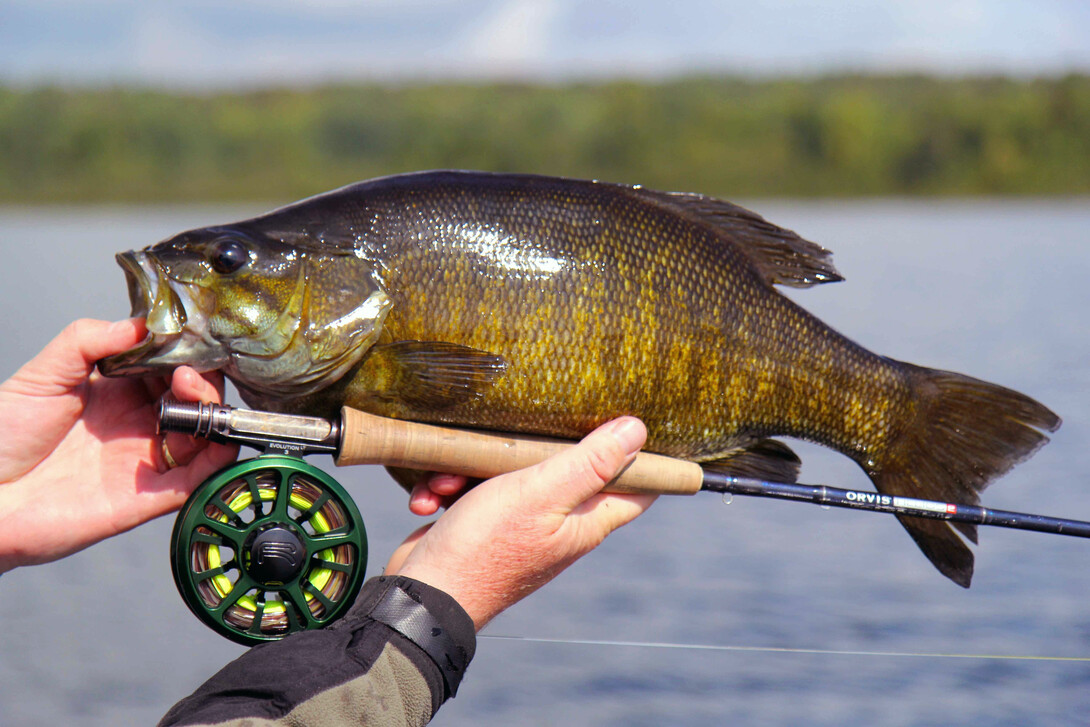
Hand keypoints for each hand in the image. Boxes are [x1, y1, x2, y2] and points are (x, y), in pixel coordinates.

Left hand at [0, 319, 237, 571]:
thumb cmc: (2, 439)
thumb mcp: (44, 374)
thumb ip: (88, 340)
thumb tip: (139, 323)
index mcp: (119, 393)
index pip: (172, 367)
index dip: (185, 353)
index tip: (186, 340)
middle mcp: (139, 425)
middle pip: (197, 400)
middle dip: (203, 380)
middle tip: (186, 373)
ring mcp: (147, 460)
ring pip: (205, 435)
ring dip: (211, 413)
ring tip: (190, 396)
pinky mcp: (149, 498)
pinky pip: (197, 480)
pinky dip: (218, 462)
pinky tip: (217, 440)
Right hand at [386, 417, 655, 629]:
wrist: (421, 594)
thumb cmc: (485, 547)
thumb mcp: (541, 494)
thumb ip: (589, 463)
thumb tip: (637, 430)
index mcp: (586, 522)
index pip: (638, 488)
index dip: (643, 455)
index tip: (629, 418)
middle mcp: (559, 526)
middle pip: (565, 468)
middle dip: (528, 449)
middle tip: (507, 443)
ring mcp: (519, 527)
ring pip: (509, 474)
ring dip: (474, 470)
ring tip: (451, 483)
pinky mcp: (482, 525)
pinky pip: (473, 491)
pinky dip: (450, 489)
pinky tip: (430, 499)